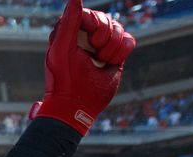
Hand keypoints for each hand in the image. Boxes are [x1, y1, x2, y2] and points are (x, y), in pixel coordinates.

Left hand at [30, 0, 134, 134]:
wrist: (77, 106)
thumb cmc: (65, 78)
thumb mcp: (63, 48)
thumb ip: (69, 21)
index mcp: (70, 32)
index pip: (90, 14)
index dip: (94, 24)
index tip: (89, 40)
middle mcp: (85, 37)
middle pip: (107, 20)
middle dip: (104, 38)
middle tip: (94, 54)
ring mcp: (101, 46)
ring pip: (119, 30)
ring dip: (111, 49)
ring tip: (99, 62)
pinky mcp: (115, 56)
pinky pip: (129, 40)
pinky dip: (121, 54)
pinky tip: (109, 64)